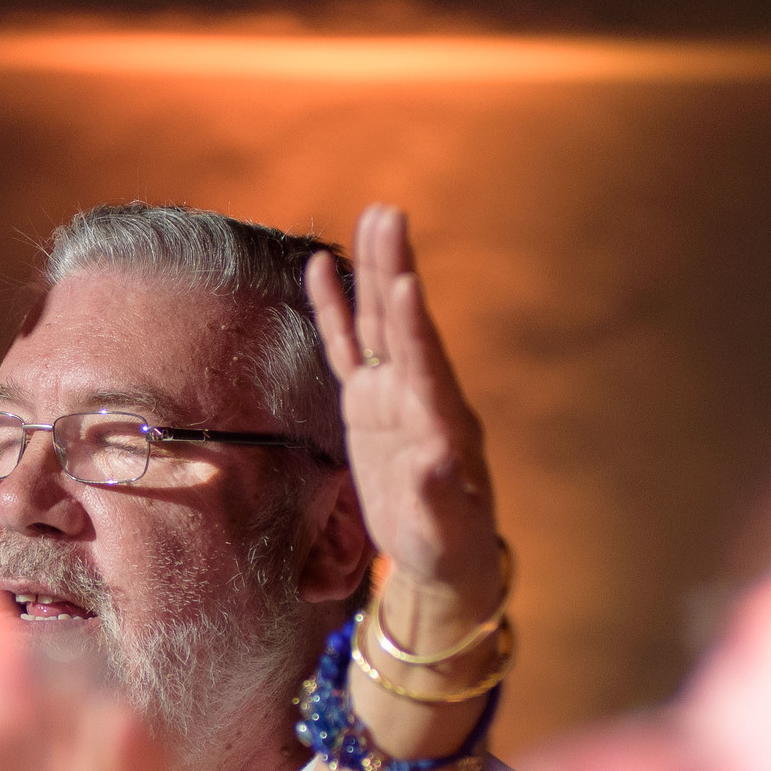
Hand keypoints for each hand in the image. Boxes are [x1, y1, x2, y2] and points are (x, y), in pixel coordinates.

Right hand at [305, 206, 502, 620]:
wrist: (443, 554)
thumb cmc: (449, 545)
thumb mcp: (446, 528)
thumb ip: (438, 493)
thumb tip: (433, 459)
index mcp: (441, 422)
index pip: (424, 365)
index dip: (412, 326)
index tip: (406, 281)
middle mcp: (419, 396)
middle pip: (402, 323)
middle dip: (394, 270)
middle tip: (389, 216)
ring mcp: (393, 395)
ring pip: (379, 322)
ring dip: (374, 271)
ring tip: (372, 217)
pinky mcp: (368, 404)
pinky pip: (348, 347)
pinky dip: (336, 309)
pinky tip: (321, 268)